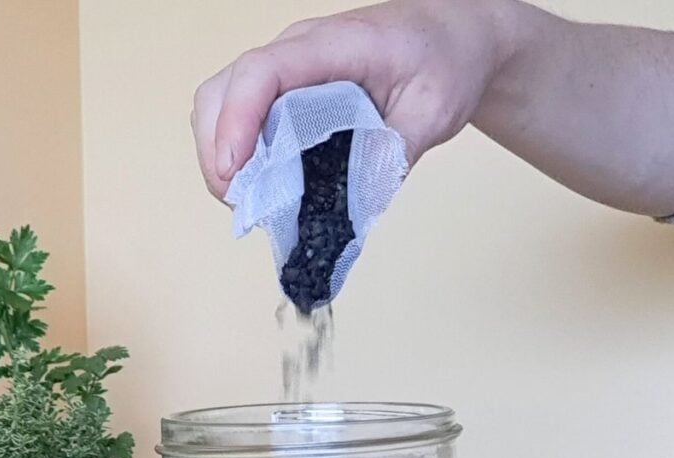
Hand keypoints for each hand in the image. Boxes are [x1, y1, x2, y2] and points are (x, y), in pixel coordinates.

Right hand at [191, 0, 517, 198]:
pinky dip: (238, 152)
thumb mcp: (435, 111)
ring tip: (248, 199)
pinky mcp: (288, 89)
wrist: (456, 37)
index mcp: (334, 46)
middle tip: (240, 204)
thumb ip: (393, 153)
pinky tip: (262, 183)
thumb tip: (353, 201)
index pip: (262, 72)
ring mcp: (288, 68)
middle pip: (223, 89)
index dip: (237, 121)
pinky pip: (242, 114)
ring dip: (221, 154)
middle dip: (217, 150)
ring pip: (222, 101)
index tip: (234, 172)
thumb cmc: (446, 61)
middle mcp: (298, 50)